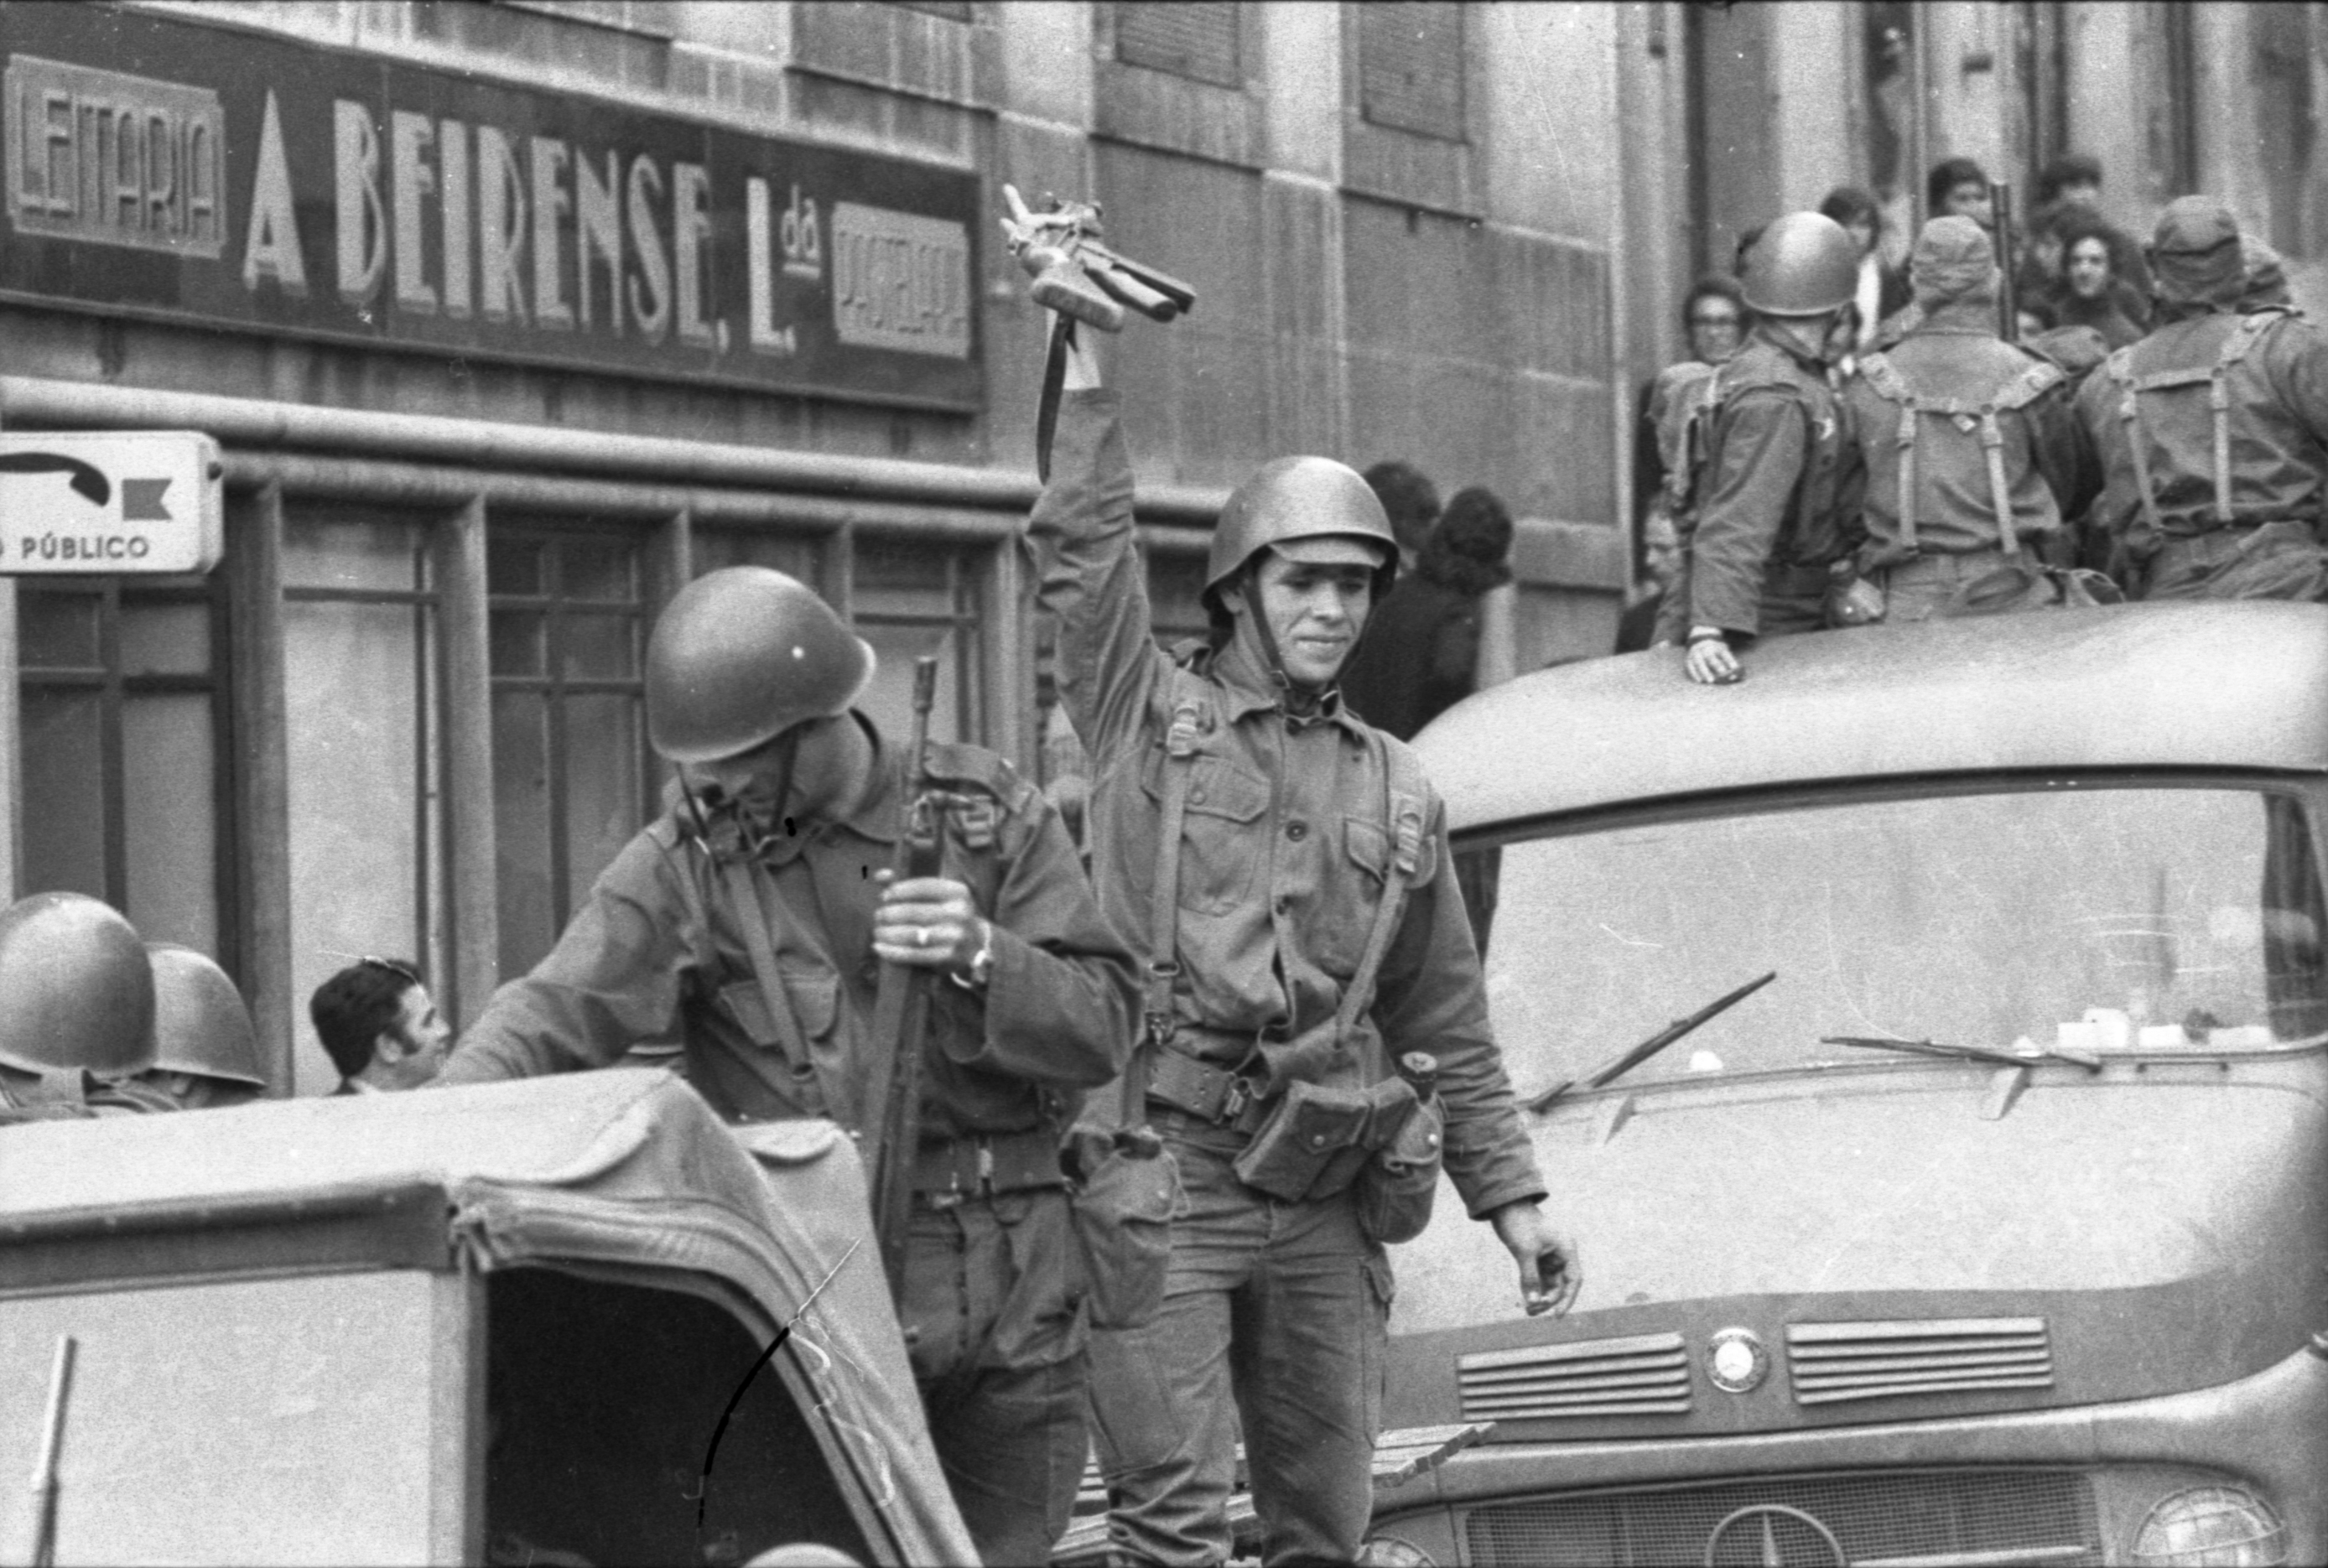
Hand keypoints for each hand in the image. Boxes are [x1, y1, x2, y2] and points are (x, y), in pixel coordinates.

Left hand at [872, 872, 985, 970]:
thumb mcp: (935, 896)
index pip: (922, 887)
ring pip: (911, 934)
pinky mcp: (948, 956)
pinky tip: (879, 948)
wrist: (974, 945)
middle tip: (878, 917)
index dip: (899, 891)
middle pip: (913, 912)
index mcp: (957, 892)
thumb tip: (880, 875)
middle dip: (889, 914)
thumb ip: (907, 885)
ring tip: (877, 932)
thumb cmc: (946, 915)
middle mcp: (960, 912)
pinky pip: (913, 954)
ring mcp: (955, 936)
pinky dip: (892, 951)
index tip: (885, 896)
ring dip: (887, 934)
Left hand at [1489, 1200, 1580, 1316]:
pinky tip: (1525, 1301)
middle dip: (1548, 1300)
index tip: (1557, 1316)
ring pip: (1549, 1283)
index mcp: (1566, 1249)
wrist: (1504, 1204)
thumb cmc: (1518, 1223)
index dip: (1568, 1300)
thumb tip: (1533, 1303)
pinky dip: (1532, 1289)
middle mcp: (1561, 1253)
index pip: (1573, 1280)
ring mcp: (1549, 1256)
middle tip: (1533, 1311)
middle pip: (1561, 1285)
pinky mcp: (1536, 1257)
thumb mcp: (1525, 1252)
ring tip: (1528, 1311)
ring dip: (1539, 1297)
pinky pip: (1538, 1278)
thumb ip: (1530, 1278)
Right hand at [1683, 629, 1742, 684]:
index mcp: (1716, 646)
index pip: (1724, 653)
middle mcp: (1705, 649)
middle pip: (1710, 657)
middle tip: (1722, 674)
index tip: (1735, 668)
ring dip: (1705, 672)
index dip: (1729, 661)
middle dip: (1716, 665)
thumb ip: (1728, 663)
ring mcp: (1696, 653)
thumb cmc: (1715, 650)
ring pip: (1699, 662)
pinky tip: (1700, 681)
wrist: (1699, 641)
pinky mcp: (1689, 659)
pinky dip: (1695, 674)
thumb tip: (1734, 676)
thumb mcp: (1723, 651)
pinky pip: (1691, 666)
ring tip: (1710, 681)